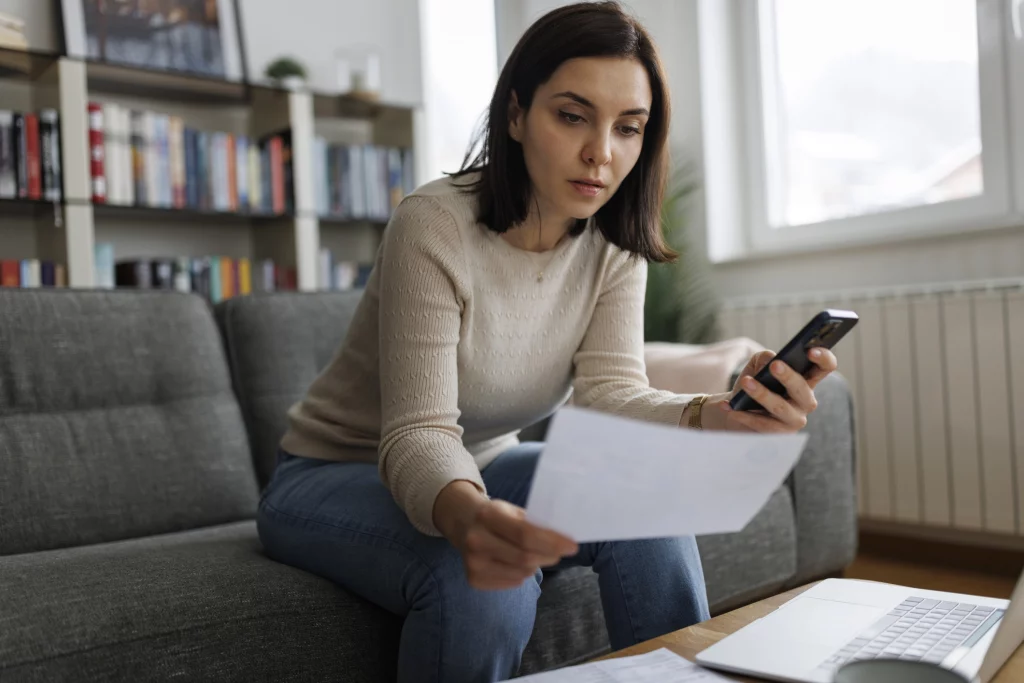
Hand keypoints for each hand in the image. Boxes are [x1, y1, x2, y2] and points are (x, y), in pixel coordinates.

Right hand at [433, 481, 578, 589]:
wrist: (462, 522)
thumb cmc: (495, 515)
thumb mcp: (512, 510)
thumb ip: (534, 523)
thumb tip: (564, 540)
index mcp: (489, 515)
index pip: (526, 534)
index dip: (552, 542)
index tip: (572, 545)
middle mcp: (477, 540)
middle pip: (525, 558)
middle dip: (549, 556)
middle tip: (560, 552)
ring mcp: (473, 562)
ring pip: (520, 573)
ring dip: (535, 565)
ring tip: (534, 554)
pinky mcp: (473, 579)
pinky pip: (511, 583)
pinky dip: (522, 575)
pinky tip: (516, 564)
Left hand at [702, 348, 837, 433]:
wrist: (737, 409)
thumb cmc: (754, 382)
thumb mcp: (757, 365)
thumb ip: (764, 358)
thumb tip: (770, 360)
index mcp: (807, 379)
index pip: (825, 367)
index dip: (823, 358)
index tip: (810, 350)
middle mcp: (806, 401)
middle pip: (803, 388)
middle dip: (789, 377)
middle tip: (774, 366)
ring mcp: (795, 419)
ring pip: (781, 407)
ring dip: (762, 394)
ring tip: (746, 383)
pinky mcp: (779, 434)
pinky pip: (763, 424)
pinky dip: (744, 414)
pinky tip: (729, 406)